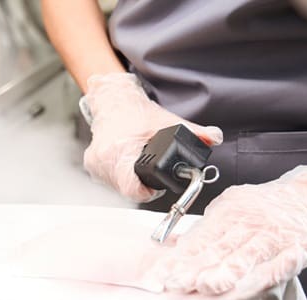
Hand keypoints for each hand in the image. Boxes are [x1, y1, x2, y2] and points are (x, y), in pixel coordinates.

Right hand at [83, 73, 223, 201]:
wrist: (111, 101)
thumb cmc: (136, 112)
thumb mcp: (167, 121)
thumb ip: (194, 132)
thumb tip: (214, 138)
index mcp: (119, 150)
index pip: (131, 188)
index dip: (147, 191)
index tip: (155, 187)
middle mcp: (103, 160)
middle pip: (127, 188)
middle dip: (143, 184)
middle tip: (152, 171)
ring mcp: (95, 165)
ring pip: (117, 186)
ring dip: (131, 180)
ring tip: (139, 164)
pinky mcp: (92, 166)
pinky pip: (110, 179)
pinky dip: (120, 175)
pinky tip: (128, 164)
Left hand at [153, 165, 306, 294]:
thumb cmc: (264, 208)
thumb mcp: (230, 209)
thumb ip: (204, 230)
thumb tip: (172, 247)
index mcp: (228, 215)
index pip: (199, 240)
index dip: (179, 259)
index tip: (161, 275)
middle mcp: (248, 224)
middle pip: (219, 249)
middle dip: (195, 268)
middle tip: (175, 283)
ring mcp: (273, 236)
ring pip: (247, 256)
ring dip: (226, 271)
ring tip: (207, 286)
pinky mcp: (298, 247)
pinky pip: (283, 261)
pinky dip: (270, 271)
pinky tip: (254, 284)